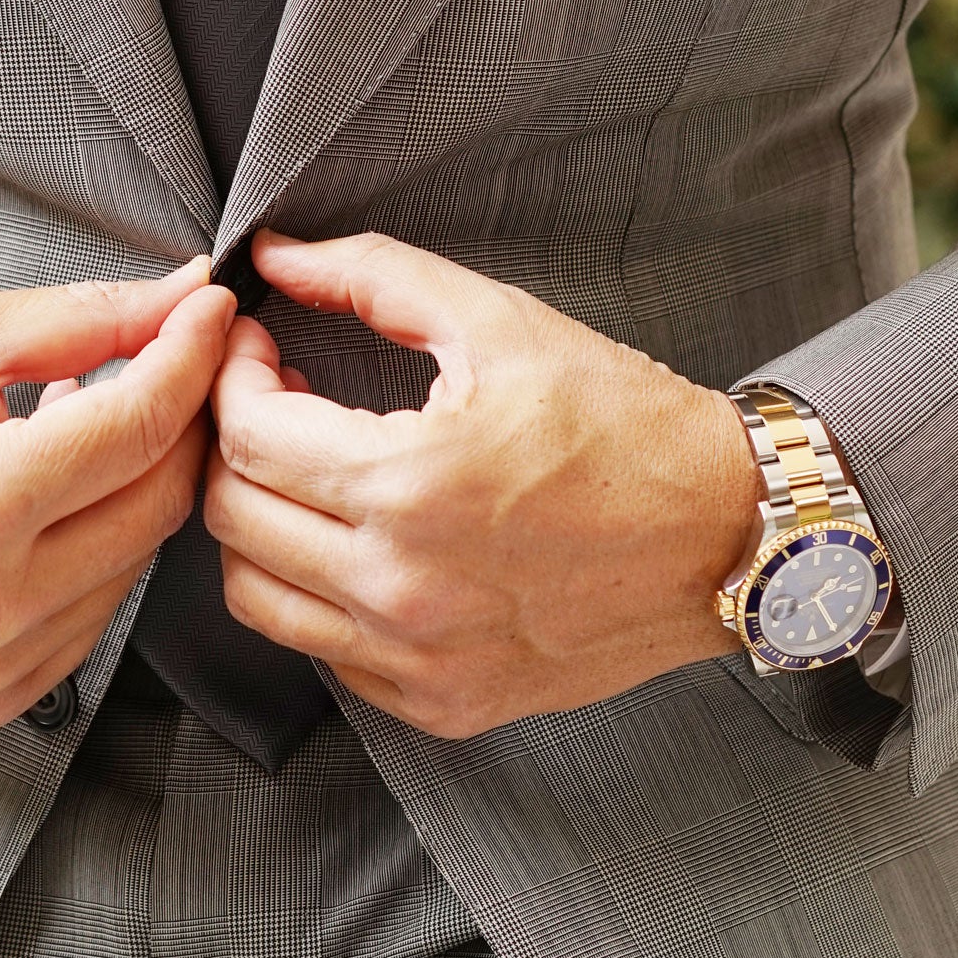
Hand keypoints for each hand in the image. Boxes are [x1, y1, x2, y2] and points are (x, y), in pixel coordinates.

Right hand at [0, 262, 235, 732]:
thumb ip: (80, 319)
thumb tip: (181, 298)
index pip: (141, 426)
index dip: (191, 355)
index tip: (210, 312)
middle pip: (160, 500)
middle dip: (180, 420)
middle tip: (171, 361)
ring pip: (138, 561)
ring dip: (137, 487)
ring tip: (91, 425)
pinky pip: (94, 615)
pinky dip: (96, 549)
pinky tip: (55, 499)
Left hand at [205, 232, 759, 738]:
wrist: (725, 533)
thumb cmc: (623, 423)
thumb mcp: (498, 321)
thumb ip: (371, 276)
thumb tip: (275, 256)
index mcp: (409, 484)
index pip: (246, 436)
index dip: (233, 377)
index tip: (260, 350)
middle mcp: (401, 586)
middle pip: (233, 517)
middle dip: (232, 444)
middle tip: (276, 401)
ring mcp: (418, 658)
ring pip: (257, 597)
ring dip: (259, 525)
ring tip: (307, 473)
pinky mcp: (442, 702)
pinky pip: (324, 652)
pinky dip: (315, 594)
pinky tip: (358, 541)